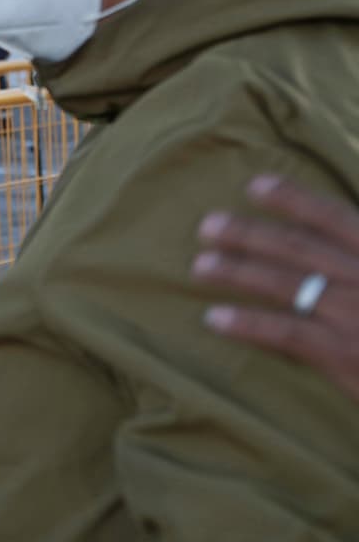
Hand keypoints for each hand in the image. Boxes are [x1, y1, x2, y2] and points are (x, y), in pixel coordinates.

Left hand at [192, 175, 358, 402]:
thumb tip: (341, 241)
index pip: (337, 218)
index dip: (294, 199)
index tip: (256, 185)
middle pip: (300, 247)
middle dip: (249, 233)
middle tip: (208, 225)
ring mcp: (358, 315)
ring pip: (285, 284)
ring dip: (236, 272)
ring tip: (199, 266)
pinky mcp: (347, 356)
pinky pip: (286, 333)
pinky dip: (246, 323)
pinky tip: (214, 318)